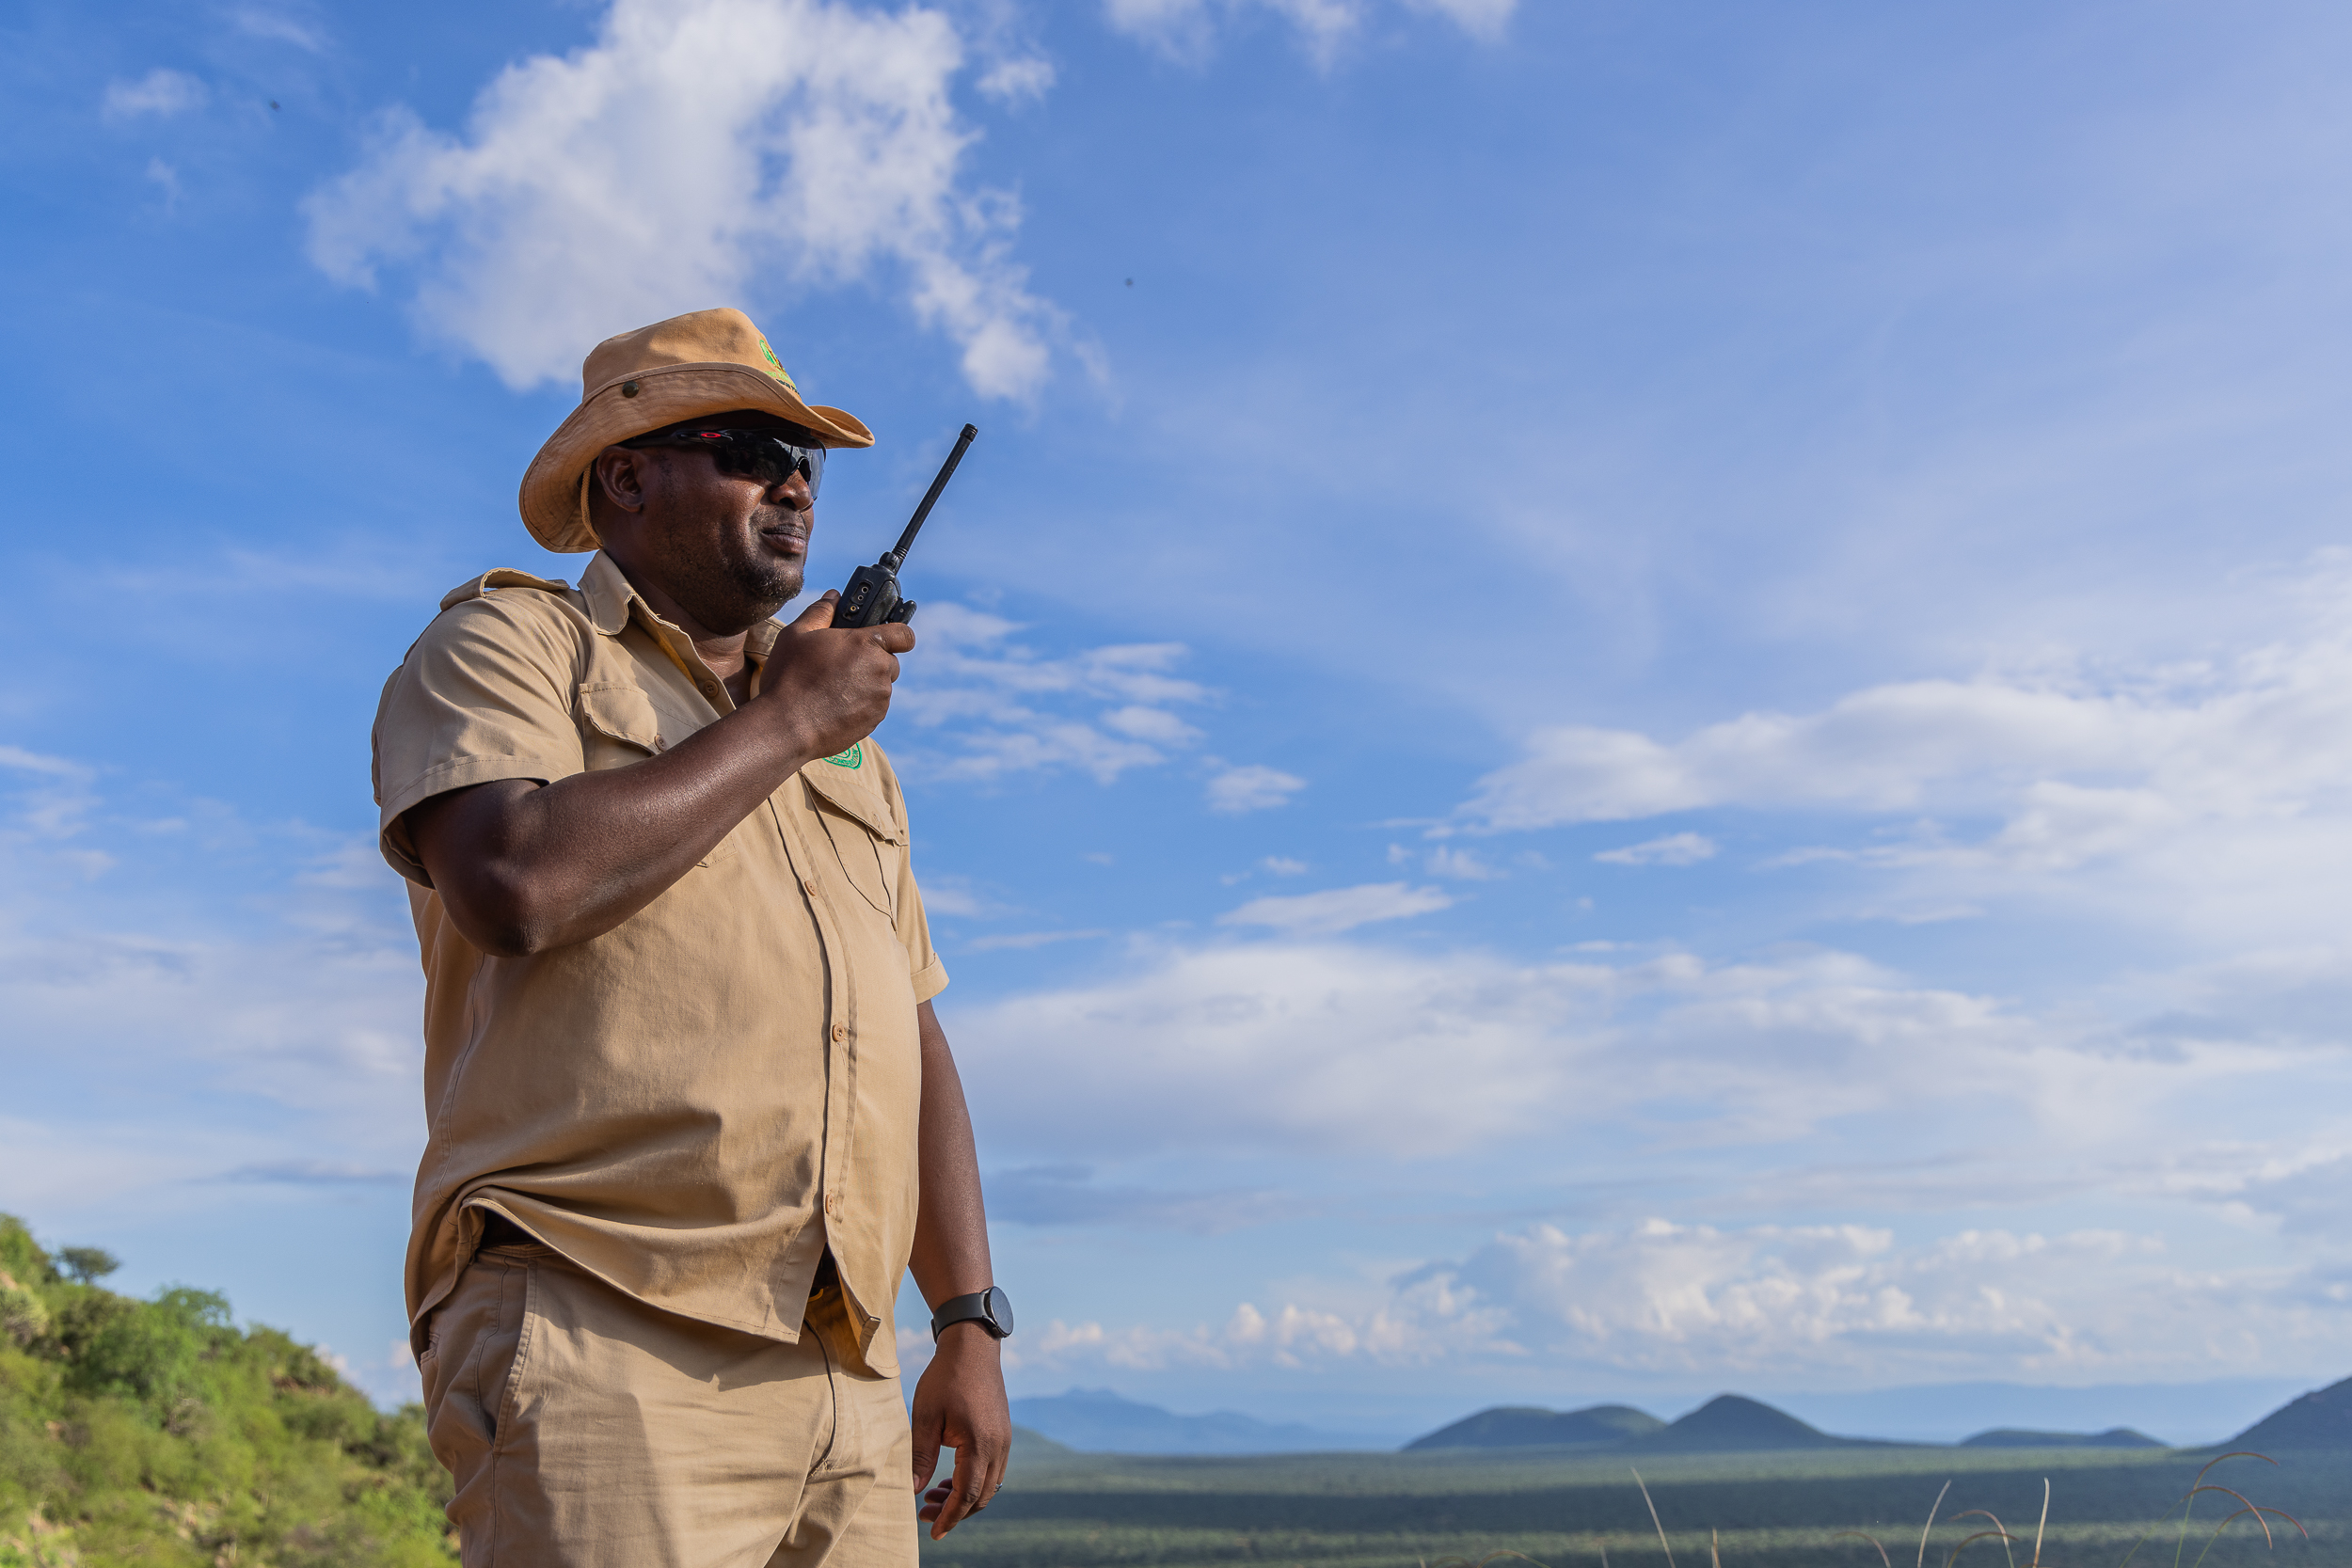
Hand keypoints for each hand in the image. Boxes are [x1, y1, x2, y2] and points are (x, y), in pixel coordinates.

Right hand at [754, 591, 916, 762]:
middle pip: (890, 662)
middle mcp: (880, 670)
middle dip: (872, 661)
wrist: (785, 726)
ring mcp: (880, 698)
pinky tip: (833, 705)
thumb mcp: (797, 634)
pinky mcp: (874, 722)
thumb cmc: (789, 676)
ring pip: (881, 686)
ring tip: (832, 687)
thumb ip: (821, 611)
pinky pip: (873, 708)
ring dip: (865, 685)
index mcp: (867, 643)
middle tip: (842, 664)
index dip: (897, 635)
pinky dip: (860, 705)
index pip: (904, 634)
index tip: (886, 638)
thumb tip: (834, 596)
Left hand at [909, 1322, 1009, 1538]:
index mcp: (979, 1444)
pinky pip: (993, 1470)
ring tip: (932, 1496)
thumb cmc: (945, 1378)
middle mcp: (998, 1446)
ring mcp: (1004, 1440)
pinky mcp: (1003, 1434)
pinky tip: (950, 1478)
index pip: (966, 1495)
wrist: (973, 1347)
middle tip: (925, 1515)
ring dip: (964, 1498)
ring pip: (989, 1485)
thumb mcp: (925, 1417)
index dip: (949, 1517)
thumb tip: (914, 1491)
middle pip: (981, 1496)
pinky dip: (974, 1481)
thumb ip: (921, 1456)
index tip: (933, 1532)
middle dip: (954, 1512)